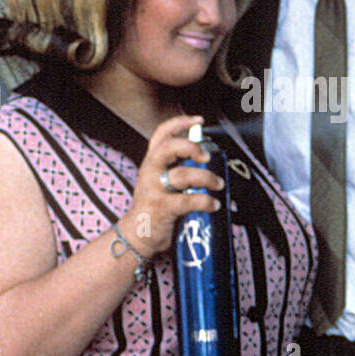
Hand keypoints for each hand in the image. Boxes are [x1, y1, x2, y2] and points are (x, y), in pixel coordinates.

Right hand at [120, 115, 224, 256]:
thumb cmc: (153, 207)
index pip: (161, 134)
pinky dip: (205, 202)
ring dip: (206, 178)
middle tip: (205, 156)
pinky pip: (188, 201)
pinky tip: (213, 205)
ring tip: (218, 184)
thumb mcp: (159, 182)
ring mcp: (155, 189)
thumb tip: (208, 165)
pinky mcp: (162, 208)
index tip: (198, 120)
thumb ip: (178, 170)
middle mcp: (150, 171)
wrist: (136, 235)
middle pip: (168, 148)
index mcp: (152, 162)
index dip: (180, 123)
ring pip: (182, 175)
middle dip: (190, 147)